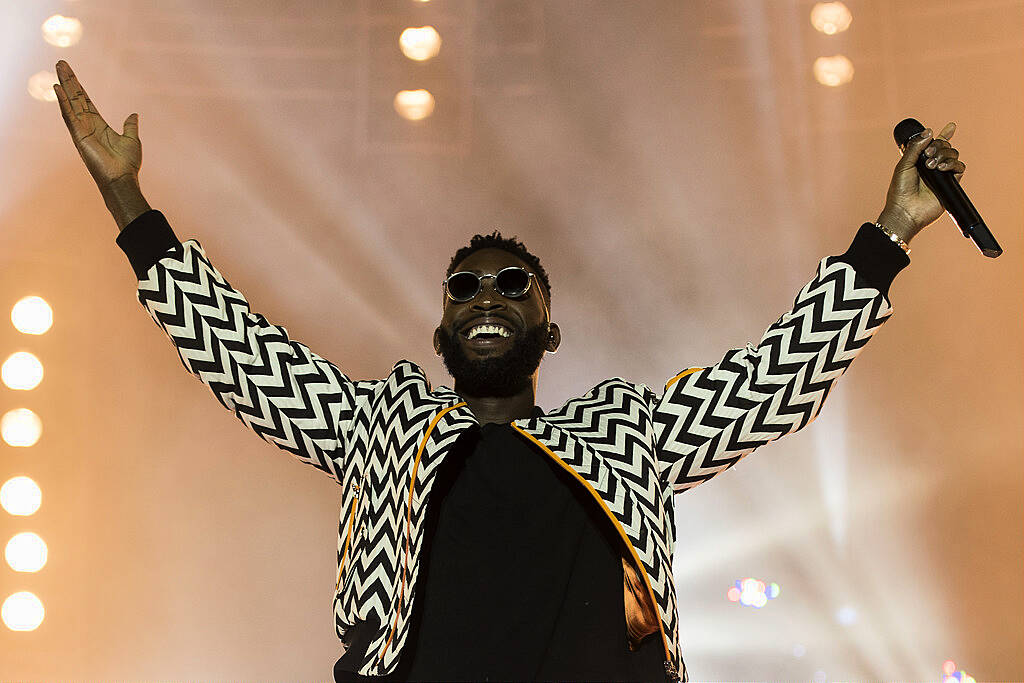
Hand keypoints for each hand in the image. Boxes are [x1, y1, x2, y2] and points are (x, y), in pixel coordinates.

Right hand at [54, 60, 141, 191]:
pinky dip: (63, 102)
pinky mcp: (79, 136)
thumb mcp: (132, 140)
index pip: (85, 101)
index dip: (79, 87)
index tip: (71, 73)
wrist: (122, 179)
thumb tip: (133, 114)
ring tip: (59, 68)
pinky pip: (69, 115)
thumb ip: (130, 126)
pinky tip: (58, 88)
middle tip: (61, 63)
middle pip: (75, 98)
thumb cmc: (127, 164)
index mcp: (98, 125)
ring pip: (70, 102)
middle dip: (69, 80)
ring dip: (64, 85)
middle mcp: (87, 125)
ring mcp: (81, 130)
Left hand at [876, 122, 965, 243]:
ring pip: (953, 154)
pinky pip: (959, 168)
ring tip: (931, 166)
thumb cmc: (900, 190)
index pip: (933, 145)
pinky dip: (953, 164)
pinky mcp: (950, 184)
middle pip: (945, 146)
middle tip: (928, 154)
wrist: (905, 210)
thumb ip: (916, 147)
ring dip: (944, 154)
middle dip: (939, 145)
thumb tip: (930, 131)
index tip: (951, 126)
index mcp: (919, 160)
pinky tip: (941, 168)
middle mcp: (932, 166)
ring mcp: (942, 175)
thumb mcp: (904, 164)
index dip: (943, 135)